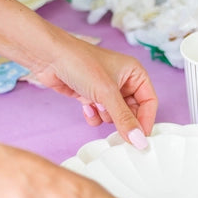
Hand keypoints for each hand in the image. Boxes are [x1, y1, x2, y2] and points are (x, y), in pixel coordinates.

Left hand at [30, 36, 157, 147]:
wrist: (48, 56)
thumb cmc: (80, 63)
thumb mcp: (107, 94)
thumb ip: (124, 119)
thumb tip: (139, 140)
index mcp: (135, 73)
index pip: (149, 102)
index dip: (146, 120)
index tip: (140, 139)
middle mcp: (123, 80)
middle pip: (133, 111)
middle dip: (122, 119)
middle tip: (117, 130)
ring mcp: (106, 89)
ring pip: (115, 115)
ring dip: (106, 116)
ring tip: (96, 105)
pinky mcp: (91, 96)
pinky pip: (100, 115)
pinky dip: (94, 115)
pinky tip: (86, 106)